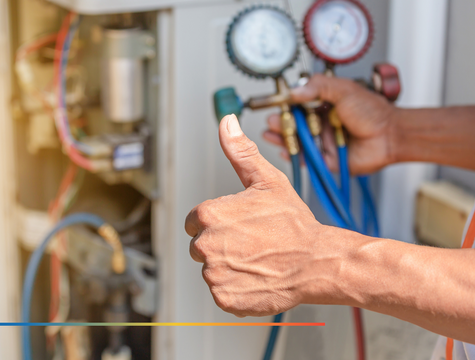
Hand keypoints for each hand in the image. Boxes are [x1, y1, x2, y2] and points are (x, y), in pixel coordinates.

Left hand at [185, 114, 344, 316]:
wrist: (317, 262)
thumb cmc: (294, 224)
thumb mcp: (267, 180)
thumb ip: (240, 152)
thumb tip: (227, 123)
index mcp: (208, 216)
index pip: (194, 222)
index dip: (217, 223)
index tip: (239, 226)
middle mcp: (205, 245)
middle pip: (200, 246)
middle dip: (221, 245)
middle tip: (252, 243)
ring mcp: (214, 274)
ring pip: (212, 270)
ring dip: (229, 267)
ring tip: (257, 259)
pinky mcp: (225, 298)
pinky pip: (222, 292)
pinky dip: (236, 289)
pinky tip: (256, 277)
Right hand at [263, 74, 398, 173]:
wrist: (391, 135)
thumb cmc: (373, 112)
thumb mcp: (344, 90)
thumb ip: (318, 87)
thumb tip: (294, 91)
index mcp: (324, 105)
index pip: (298, 105)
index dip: (285, 105)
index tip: (275, 104)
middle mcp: (321, 123)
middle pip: (294, 124)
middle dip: (280, 123)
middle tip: (271, 121)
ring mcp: (322, 142)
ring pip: (297, 141)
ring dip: (282, 138)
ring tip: (270, 134)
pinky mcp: (326, 159)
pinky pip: (305, 159)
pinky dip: (293, 156)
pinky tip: (284, 150)